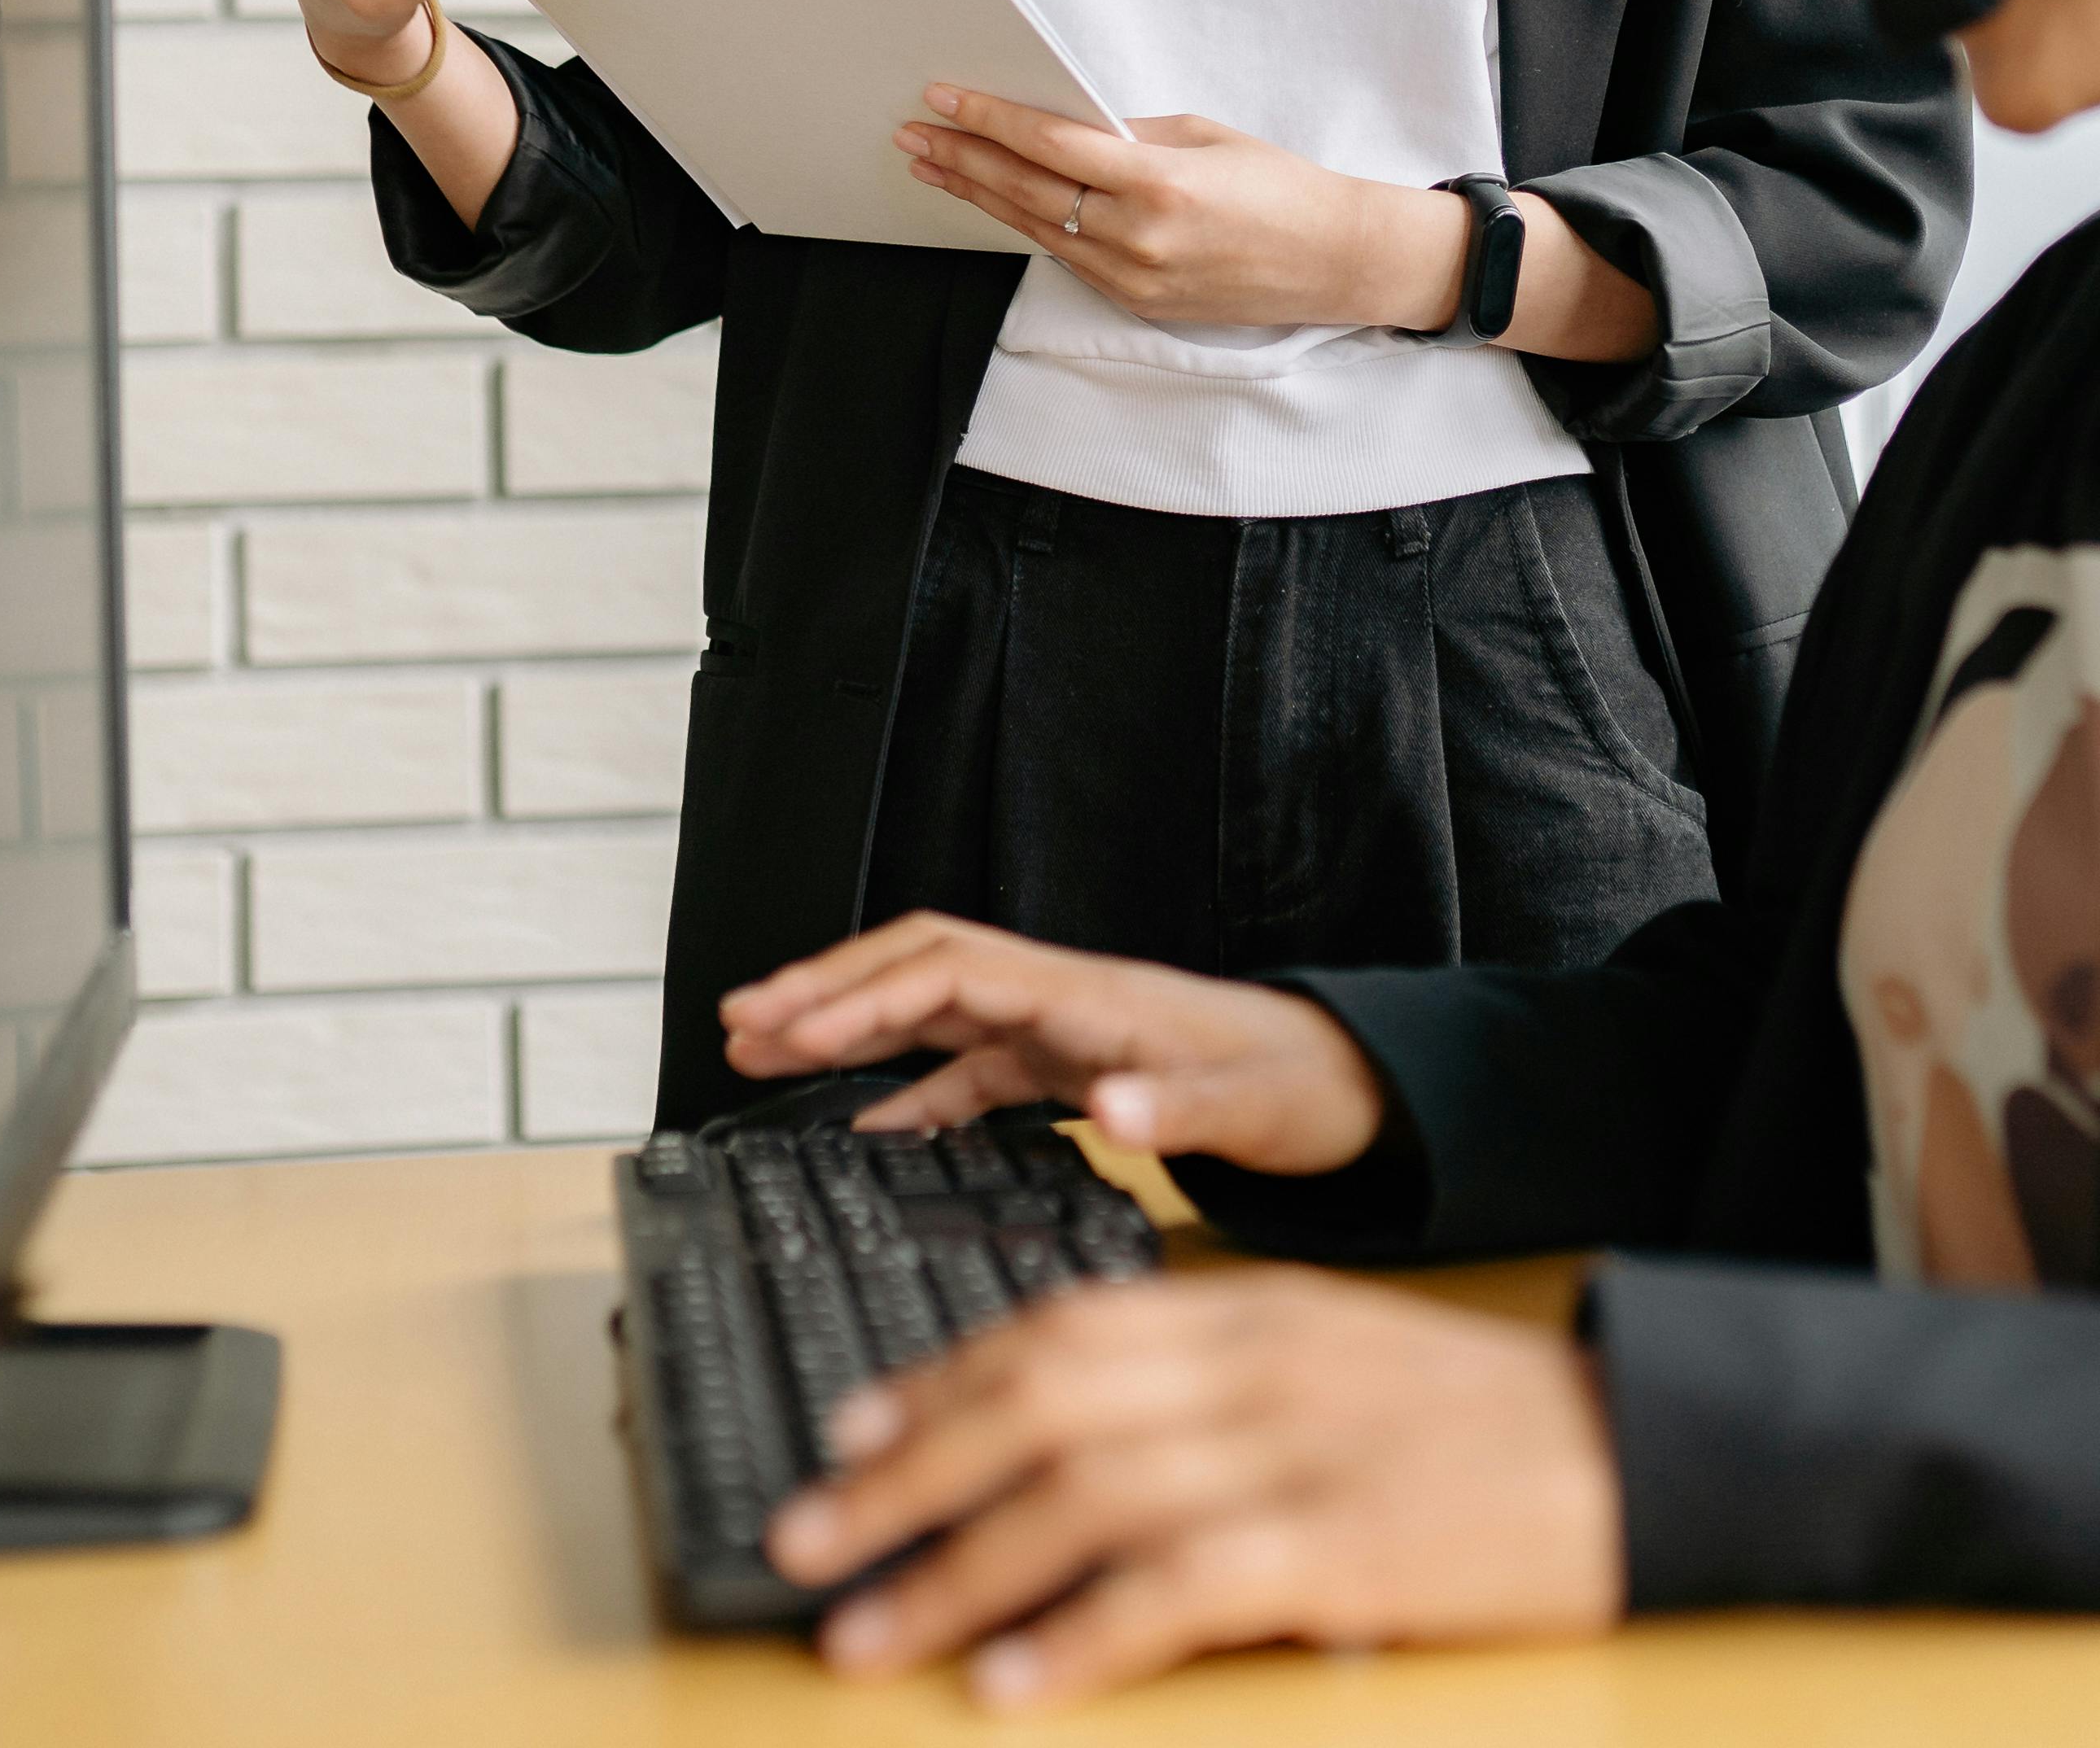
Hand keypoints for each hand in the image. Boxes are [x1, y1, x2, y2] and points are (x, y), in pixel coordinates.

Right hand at [718, 912, 1387, 1174]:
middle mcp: (1067, 1000)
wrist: (1361, 1088)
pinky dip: (907, 1094)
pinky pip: (967, 1070)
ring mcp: (1064, 1030)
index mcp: (1093, 998)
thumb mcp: (1250, 1107)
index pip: (954, 971)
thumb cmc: (1309, 1088)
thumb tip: (1109, 1113)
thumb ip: (1177, 1111)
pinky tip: (862, 1131)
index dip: (869, 995)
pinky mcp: (1073, 1068)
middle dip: (828, 987)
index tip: (795, 1029)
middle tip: (738, 1020)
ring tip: (761, 1050)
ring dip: (848, 1026)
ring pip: (931, 1011)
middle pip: (922, 968)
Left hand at [767, 1272, 1623, 1709]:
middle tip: (805, 1538)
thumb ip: (1217, 1377)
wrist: (1628, 1442)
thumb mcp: (1335, 1360)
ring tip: (866, 1634)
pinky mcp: (1341, 1543)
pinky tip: (1016, 1682)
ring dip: (956, 1569)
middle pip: (1040, 1400)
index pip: (1058, 1327)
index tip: (851, 1435)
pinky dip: (1086, 1635)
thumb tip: (1081, 1438)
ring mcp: (1295, 1448)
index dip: (940, 1380)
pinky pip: (1181, 1587)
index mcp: (1251, 1310)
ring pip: (1083, 1493)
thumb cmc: (1477, 1420)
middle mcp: (1253, 1363)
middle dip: (906, 1474)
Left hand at [894, 85, 1462, 329]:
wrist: (1334, 260)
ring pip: (1036, 229)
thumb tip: (1066, 122)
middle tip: (914, 134)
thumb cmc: (1279, 186)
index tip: (944, 99)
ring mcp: (1133, 279)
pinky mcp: (1137, 303)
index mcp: (1157, 184)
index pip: (1049, 145)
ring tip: (936, 166)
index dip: (989, 120)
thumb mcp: (1204, 136)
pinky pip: (1068, 257)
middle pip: (1026, 192)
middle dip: (963, 159)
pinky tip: (998, 203)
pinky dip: (1029, 225)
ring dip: (980, 196)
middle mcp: (1137, 238)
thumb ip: (1128, 134)